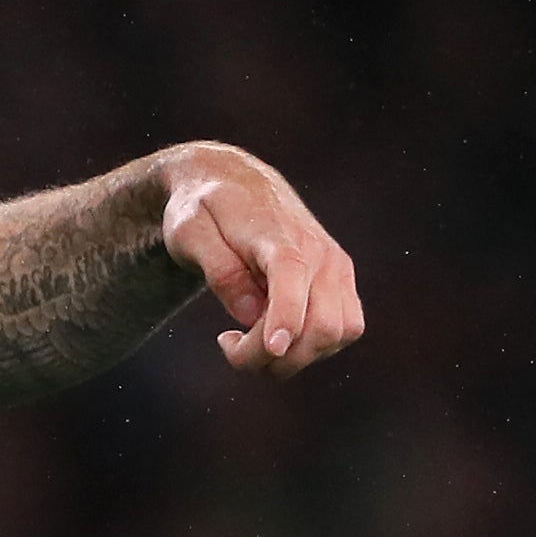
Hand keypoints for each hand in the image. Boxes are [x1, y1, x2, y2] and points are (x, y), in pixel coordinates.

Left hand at [158, 143, 364, 376]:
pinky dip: (312, 346)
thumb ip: (220, 271)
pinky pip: (343, 329)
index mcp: (279, 236)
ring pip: (337, 334)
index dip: (286, 320)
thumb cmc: (205, 207)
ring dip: (295, 357)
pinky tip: (276, 333)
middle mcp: (319, 253)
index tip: (271, 349)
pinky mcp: (340, 280)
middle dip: (275, 357)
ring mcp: (336, 268)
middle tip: (230, 346)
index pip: (293, 279)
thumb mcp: (192, 232)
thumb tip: (250, 314)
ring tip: (251, 340)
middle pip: (320, 326)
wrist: (232, 179)